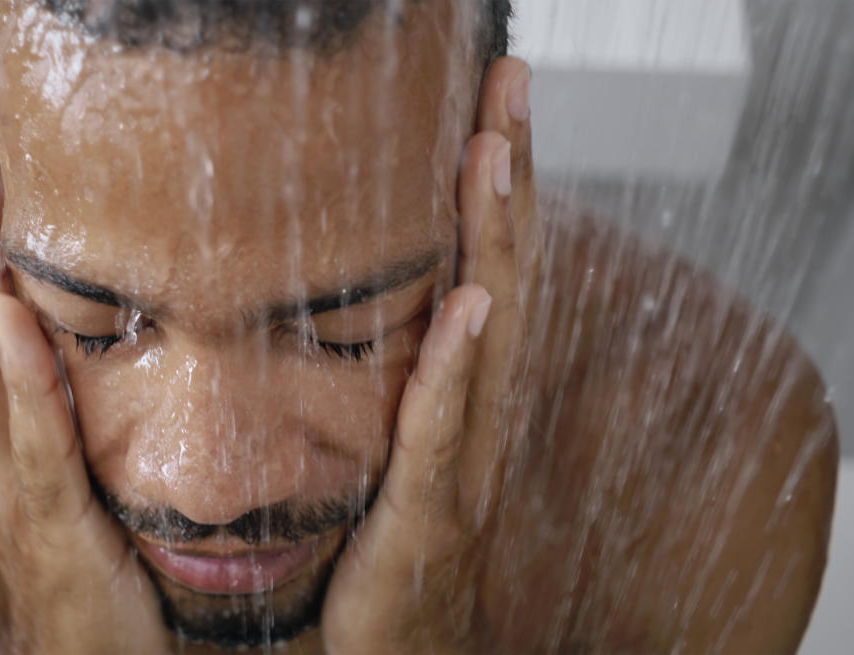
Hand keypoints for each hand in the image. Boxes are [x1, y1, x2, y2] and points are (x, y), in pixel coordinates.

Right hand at [0, 86, 168, 653]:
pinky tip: (5, 317)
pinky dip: (17, 378)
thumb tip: (107, 330)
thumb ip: (89, 404)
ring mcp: (18, 486)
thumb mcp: (94, 471)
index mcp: (15, 427)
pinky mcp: (52, 531)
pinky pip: (32, 445)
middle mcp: (2, 446)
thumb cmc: (104, 577)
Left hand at [321, 56, 538, 652]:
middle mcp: (474, 422)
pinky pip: (443, 432)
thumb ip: (376, 380)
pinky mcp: (429, 519)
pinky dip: (462, 367)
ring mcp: (461, 468)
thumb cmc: (377, 556)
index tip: (488, 101)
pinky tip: (475, 305)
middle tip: (509, 77)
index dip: (493, 187)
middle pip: (504, 276)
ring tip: (494, 149)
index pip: (482, 269)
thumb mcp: (376, 450)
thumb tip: (344, 302)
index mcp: (456, 399)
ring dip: (496, 239)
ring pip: (491, 336)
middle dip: (509, 177)